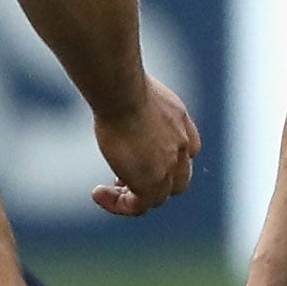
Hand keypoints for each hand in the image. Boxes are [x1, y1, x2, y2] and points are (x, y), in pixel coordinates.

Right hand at [91, 75, 200, 215]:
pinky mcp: (151, 183)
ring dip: (133, 197)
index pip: (188, 151)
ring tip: (106, 191)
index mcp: (181, 123)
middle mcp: (182, 147)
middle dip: (156, 183)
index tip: (139, 156)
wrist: (124, 93)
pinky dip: (120, 205)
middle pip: (178, 180)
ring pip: (159, 197)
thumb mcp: (135, 84)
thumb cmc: (122, 82)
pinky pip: (139, 206)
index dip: (167, 160)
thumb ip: (133, 92)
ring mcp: (169, 166)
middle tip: (124, 178)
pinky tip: (98, 194)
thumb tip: (113, 79)